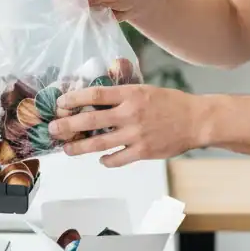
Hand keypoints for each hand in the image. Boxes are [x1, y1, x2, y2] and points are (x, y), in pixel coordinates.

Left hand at [48, 84, 204, 167]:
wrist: (196, 120)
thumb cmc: (172, 103)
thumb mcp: (146, 90)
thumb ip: (123, 94)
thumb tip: (98, 98)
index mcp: (131, 94)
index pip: (94, 95)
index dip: (73, 99)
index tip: (60, 103)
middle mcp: (130, 113)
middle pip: (89, 121)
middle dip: (66, 125)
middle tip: (52, 129)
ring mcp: (136, 134)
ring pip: (98, 144)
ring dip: (78, 148)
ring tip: (67, 149)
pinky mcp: (143, 151)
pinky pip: (117, 159)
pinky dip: (106, 160)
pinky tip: (101, 158)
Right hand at [55, 0, 149, 22]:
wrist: (135, 3)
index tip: (74, 3)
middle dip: (70, 5)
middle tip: (83, 13)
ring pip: (67, 7)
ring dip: (75, 15)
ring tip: (88, 17)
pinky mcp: (80, 8)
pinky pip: (74, 16)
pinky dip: (79, 20)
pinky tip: (86, 22)